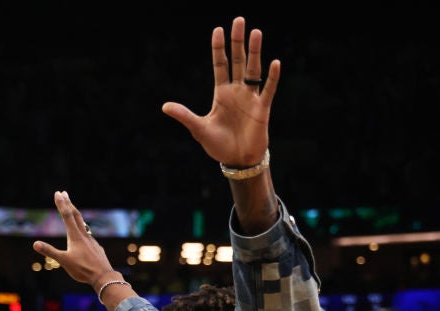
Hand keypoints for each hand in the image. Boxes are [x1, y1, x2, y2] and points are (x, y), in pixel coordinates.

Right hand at [33, 191, 115, 287]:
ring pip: (83, 224)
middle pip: (76, 215)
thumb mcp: (63, 261)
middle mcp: (84, 235)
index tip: (58, 193)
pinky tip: (83, 233)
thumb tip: (35, 244)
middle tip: (64, 193)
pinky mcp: (96, 247)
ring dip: (76, 214)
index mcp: (75, 236)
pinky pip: (88, 234)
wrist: (104, 276)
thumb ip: (50, 252)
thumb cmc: (83, 269)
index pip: (67, 216)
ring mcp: (91, 240)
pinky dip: (83, 228)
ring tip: (72, 210)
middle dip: (69, 203)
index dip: (61, 204)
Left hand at [161, 16, 278, 168]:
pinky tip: (274, 62)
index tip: (218, 29)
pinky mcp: (262, 109)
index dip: (219, 48)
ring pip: (253, 70)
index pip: (220, 65)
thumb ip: (184, 115)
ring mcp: (250, 98)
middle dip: (238, 42)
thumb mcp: (199, 129)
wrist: (238, 161)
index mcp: (221, 93)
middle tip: (238, 20)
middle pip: (238, 61)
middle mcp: (237, 92)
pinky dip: (272, 77)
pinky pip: (268, 89)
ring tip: (256, 32)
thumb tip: (164, 106)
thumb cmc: (219, 146)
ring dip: (255, 52)